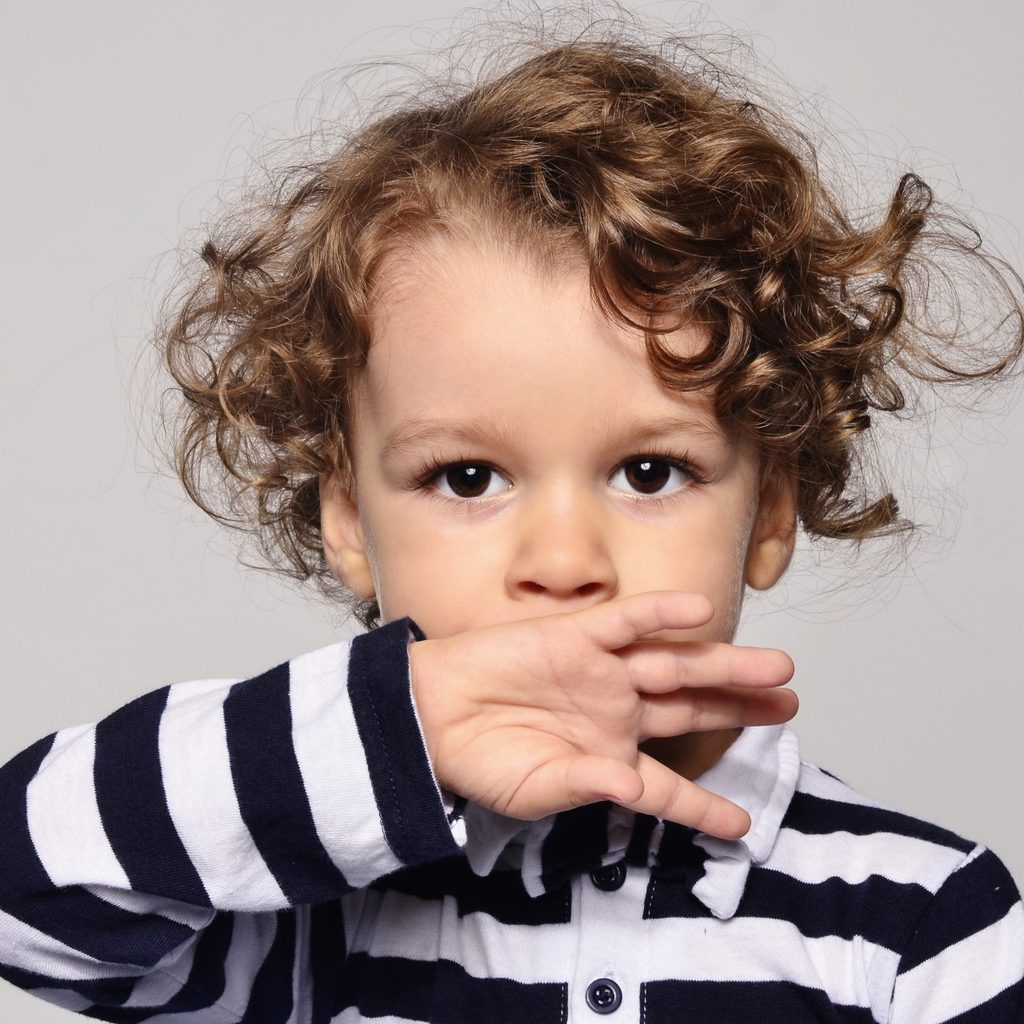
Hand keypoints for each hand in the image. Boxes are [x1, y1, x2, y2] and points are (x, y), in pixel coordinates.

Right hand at [408, 591, 795, 838]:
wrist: (430, 714)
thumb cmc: (477, 760)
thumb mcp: (533, 790)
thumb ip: (583, 788)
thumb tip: (631, 791)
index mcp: (607, 760)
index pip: (667, 789)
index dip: (704, 808)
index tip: (743, 827)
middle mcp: (614, 713)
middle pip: (690, 709)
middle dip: (738, 705)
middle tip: (788, 703)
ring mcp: (599, 673)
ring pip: (674, 664)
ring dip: (723, 663)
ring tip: (775, 668)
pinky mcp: (575, 638)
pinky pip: (627, 622)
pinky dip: (662, 615)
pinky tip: (701, 610)